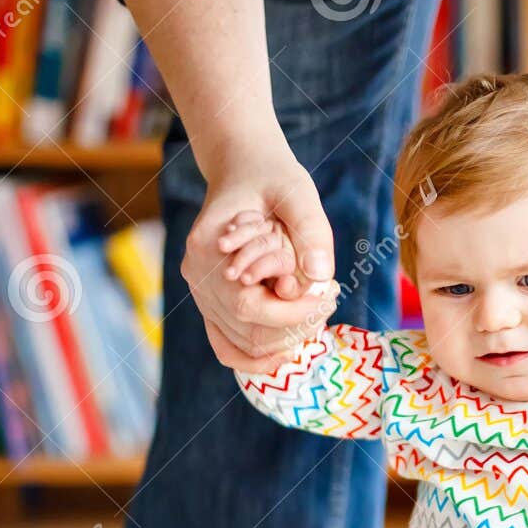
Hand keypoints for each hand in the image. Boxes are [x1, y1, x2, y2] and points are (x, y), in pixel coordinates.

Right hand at [180, 144, 339, 372]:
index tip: (330, 294)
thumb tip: (322, 274)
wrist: (244, 170)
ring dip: (285, 342)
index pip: (250, 306)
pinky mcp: (210, 302)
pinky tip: (289, 352)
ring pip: (240, 345)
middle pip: (247, 332)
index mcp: (208, 247)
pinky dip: (256, 357)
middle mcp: (197, 276)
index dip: (295, 312)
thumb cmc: (271, 177)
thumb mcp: (296, 190)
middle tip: (329, 301)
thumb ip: (310, 229)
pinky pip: (226, 344)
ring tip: (316, 315)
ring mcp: (200, 292)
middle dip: (296, 327)